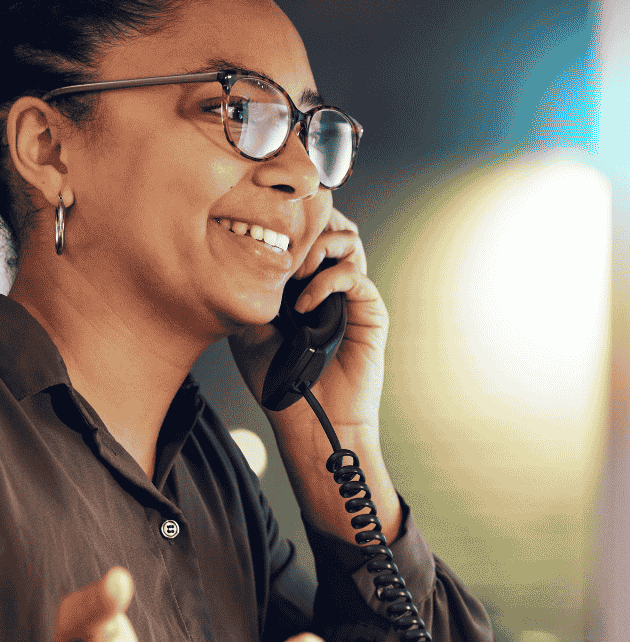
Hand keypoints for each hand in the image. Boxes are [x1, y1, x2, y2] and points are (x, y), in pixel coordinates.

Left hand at [229, 207, 388, 430]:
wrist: (310, 420)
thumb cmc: (279, 382)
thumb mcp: (247, 327)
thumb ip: (251, 288)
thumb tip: (249, 248)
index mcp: (303, 282)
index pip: (307, 230)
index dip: (290, 220)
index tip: (264, 231)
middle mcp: (330, 283)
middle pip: (333, 224)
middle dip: (309, 224)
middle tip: (284, 245)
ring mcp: (351, 296)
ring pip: (349, 241)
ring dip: (318, 247)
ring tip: (294, 275)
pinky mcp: (369, 312)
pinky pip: (355, 277)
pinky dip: (327, 282)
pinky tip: (305, 305)